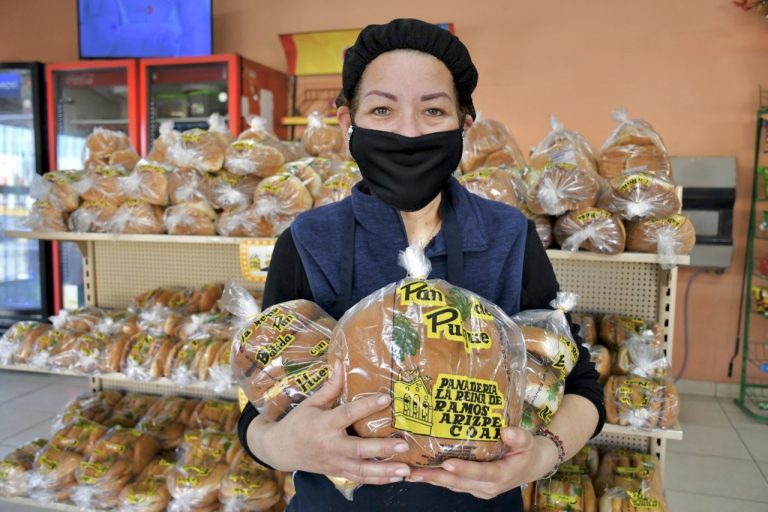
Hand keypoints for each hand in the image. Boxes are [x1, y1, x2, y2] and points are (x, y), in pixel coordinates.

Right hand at [255, 360, 411, 484]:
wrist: (280, 449)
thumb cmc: (298, 423)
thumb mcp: (311, 402)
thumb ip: (330, 387)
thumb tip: (341, 363)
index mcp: (324, 424)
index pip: (348, 414)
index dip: (367, 406)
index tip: (386, 399)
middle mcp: (331, 445)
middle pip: (359, 449)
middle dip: (382, 448)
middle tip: (403, 445)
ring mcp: (335, 462)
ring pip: (362, 470)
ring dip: (385, 471)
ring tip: (405, 470)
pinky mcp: (338, 472)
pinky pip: (359, 479)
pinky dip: (378, 480)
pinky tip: (395, 478)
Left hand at [407, 427, 556, 499]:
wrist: (533, 465)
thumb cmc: (529, 451)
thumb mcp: (529, 442)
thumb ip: (519, 437)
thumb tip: (507, 430)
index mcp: (501, 475)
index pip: (480, 473)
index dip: (464, 469)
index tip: (446, 463)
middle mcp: (487, 487)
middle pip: (459, 482)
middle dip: (435, 477)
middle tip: (414, 473)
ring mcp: (479, 488)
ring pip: (452, 485)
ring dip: (431, 480)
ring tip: (410, 473)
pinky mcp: (473, 486)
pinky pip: (453, 483)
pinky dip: (437, 478)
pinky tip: (421, 472)